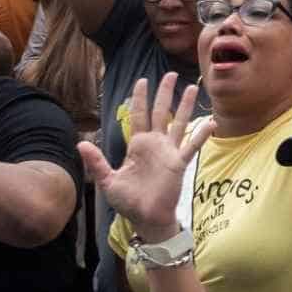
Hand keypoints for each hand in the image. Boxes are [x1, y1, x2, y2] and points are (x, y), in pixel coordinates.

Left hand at [77, 74, 213, 244]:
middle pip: (160, 112)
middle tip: (170, 73)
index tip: (142, 80)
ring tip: (192, 88)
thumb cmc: (128, 201)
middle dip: (164, 93)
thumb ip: (96, 161)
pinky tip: (211, 123)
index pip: (139, 115)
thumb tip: (80, 143)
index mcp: (137, 145)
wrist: (146, 218)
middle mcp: (155, 144)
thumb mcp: (108, 180)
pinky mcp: (179, 163)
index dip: (140, 98)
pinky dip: (201, 135)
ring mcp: (169, 152)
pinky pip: (192, 146)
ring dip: (185, 106)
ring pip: (179, 123)